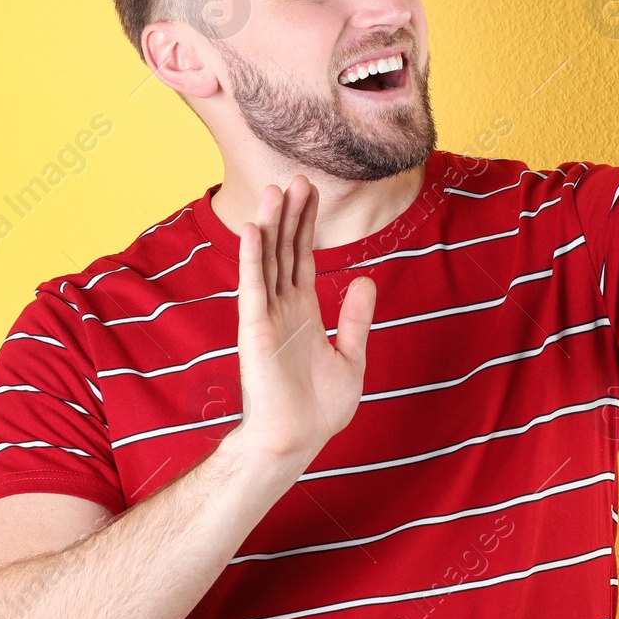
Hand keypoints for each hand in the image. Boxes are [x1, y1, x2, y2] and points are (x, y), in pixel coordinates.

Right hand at [230, 175, 376, 471]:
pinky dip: (252, 258)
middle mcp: (282, 309)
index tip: (311, 193)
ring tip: (274, 191)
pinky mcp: (255, 330)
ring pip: (267, 261)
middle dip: (292, 215)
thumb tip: (366, 280)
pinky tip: (253, 230)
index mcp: (304, 313)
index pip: (303, 258)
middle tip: (298, 178)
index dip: (306, 225)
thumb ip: (356, 318)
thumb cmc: (319, 410)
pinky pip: (253, 287)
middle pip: (285, 251)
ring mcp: (267, 317)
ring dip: (270, 226)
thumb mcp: (351, 357)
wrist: (297, 441)